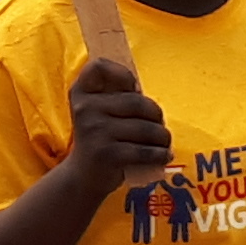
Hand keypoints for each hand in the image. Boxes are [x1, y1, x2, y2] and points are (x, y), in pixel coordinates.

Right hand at [64, 54, 173, 189]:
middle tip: (159, 125)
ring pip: (146, 128)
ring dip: (162, 137)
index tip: (133, 89)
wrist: (83, 177)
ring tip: (164, 142)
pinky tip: (164, 155)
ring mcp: (95, 131)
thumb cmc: (99, 139)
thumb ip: (114, 97)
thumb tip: (142, 91)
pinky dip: (160, 154)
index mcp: (81, 93)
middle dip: (156, 114)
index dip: (121, 73)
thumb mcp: (97, 112)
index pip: (97, 67)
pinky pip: (145, 150)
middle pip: (137, 102)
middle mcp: (85, 109)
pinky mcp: (108, 154)